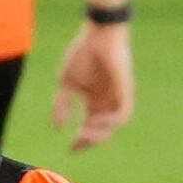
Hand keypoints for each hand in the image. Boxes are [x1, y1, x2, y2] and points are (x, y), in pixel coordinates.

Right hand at [53, 19, 132, 148]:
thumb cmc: (82, 53)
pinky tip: (96, 120)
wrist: (98, 33)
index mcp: (94, 100)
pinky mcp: (125, 90)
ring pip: (113, 125)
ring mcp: (117, 96)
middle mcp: (106, 101)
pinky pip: (123, 113)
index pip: (89, 126)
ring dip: (99, 132)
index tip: (70, 149)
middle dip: (89, 140)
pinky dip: (111, 121)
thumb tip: (58, 127)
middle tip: (77, 142)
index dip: (81, 140)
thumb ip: (62, 104)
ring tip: (84, 133)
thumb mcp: (67, 82)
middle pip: (101, 130)